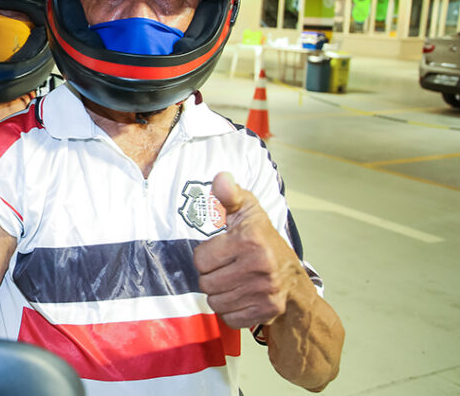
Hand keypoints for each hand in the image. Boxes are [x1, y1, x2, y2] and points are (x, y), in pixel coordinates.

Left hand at [193, 172, 307, 328]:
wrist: (295, 281)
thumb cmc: (265, 242)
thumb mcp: (250, 213)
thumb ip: (231, 196)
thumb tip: (221, 177)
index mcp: (250, 240)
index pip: (200, 259)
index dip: (207, 256)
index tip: (221, 252)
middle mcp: (260, 266)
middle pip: (205, 282)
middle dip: (212, 276)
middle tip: (227, 269)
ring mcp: (265, 291)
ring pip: (214, 301)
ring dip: (219, 294)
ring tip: (234, 282)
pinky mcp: (266, 311)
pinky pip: (228, 317)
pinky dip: (231, 311)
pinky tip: (241, 297)